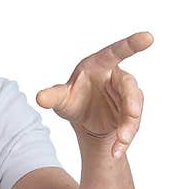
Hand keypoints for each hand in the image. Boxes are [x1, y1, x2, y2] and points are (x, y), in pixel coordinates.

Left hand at [36, 31, 152, 158]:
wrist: (82, 120)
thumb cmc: (72, 99)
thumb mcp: (61, 99)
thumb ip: (52, 96)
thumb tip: (39, 98)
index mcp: (99, 65)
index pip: (116, 52)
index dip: (131, 44)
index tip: (148, 37)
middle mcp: (116, 78)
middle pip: (129, 85)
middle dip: (132, 101)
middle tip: (132, 114)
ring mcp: (126, 95)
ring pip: (134, 108)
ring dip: (129, 125)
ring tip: (121, 140)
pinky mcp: (130, 113)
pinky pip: (131, 125)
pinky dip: (124, 140)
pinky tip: (116, 152)